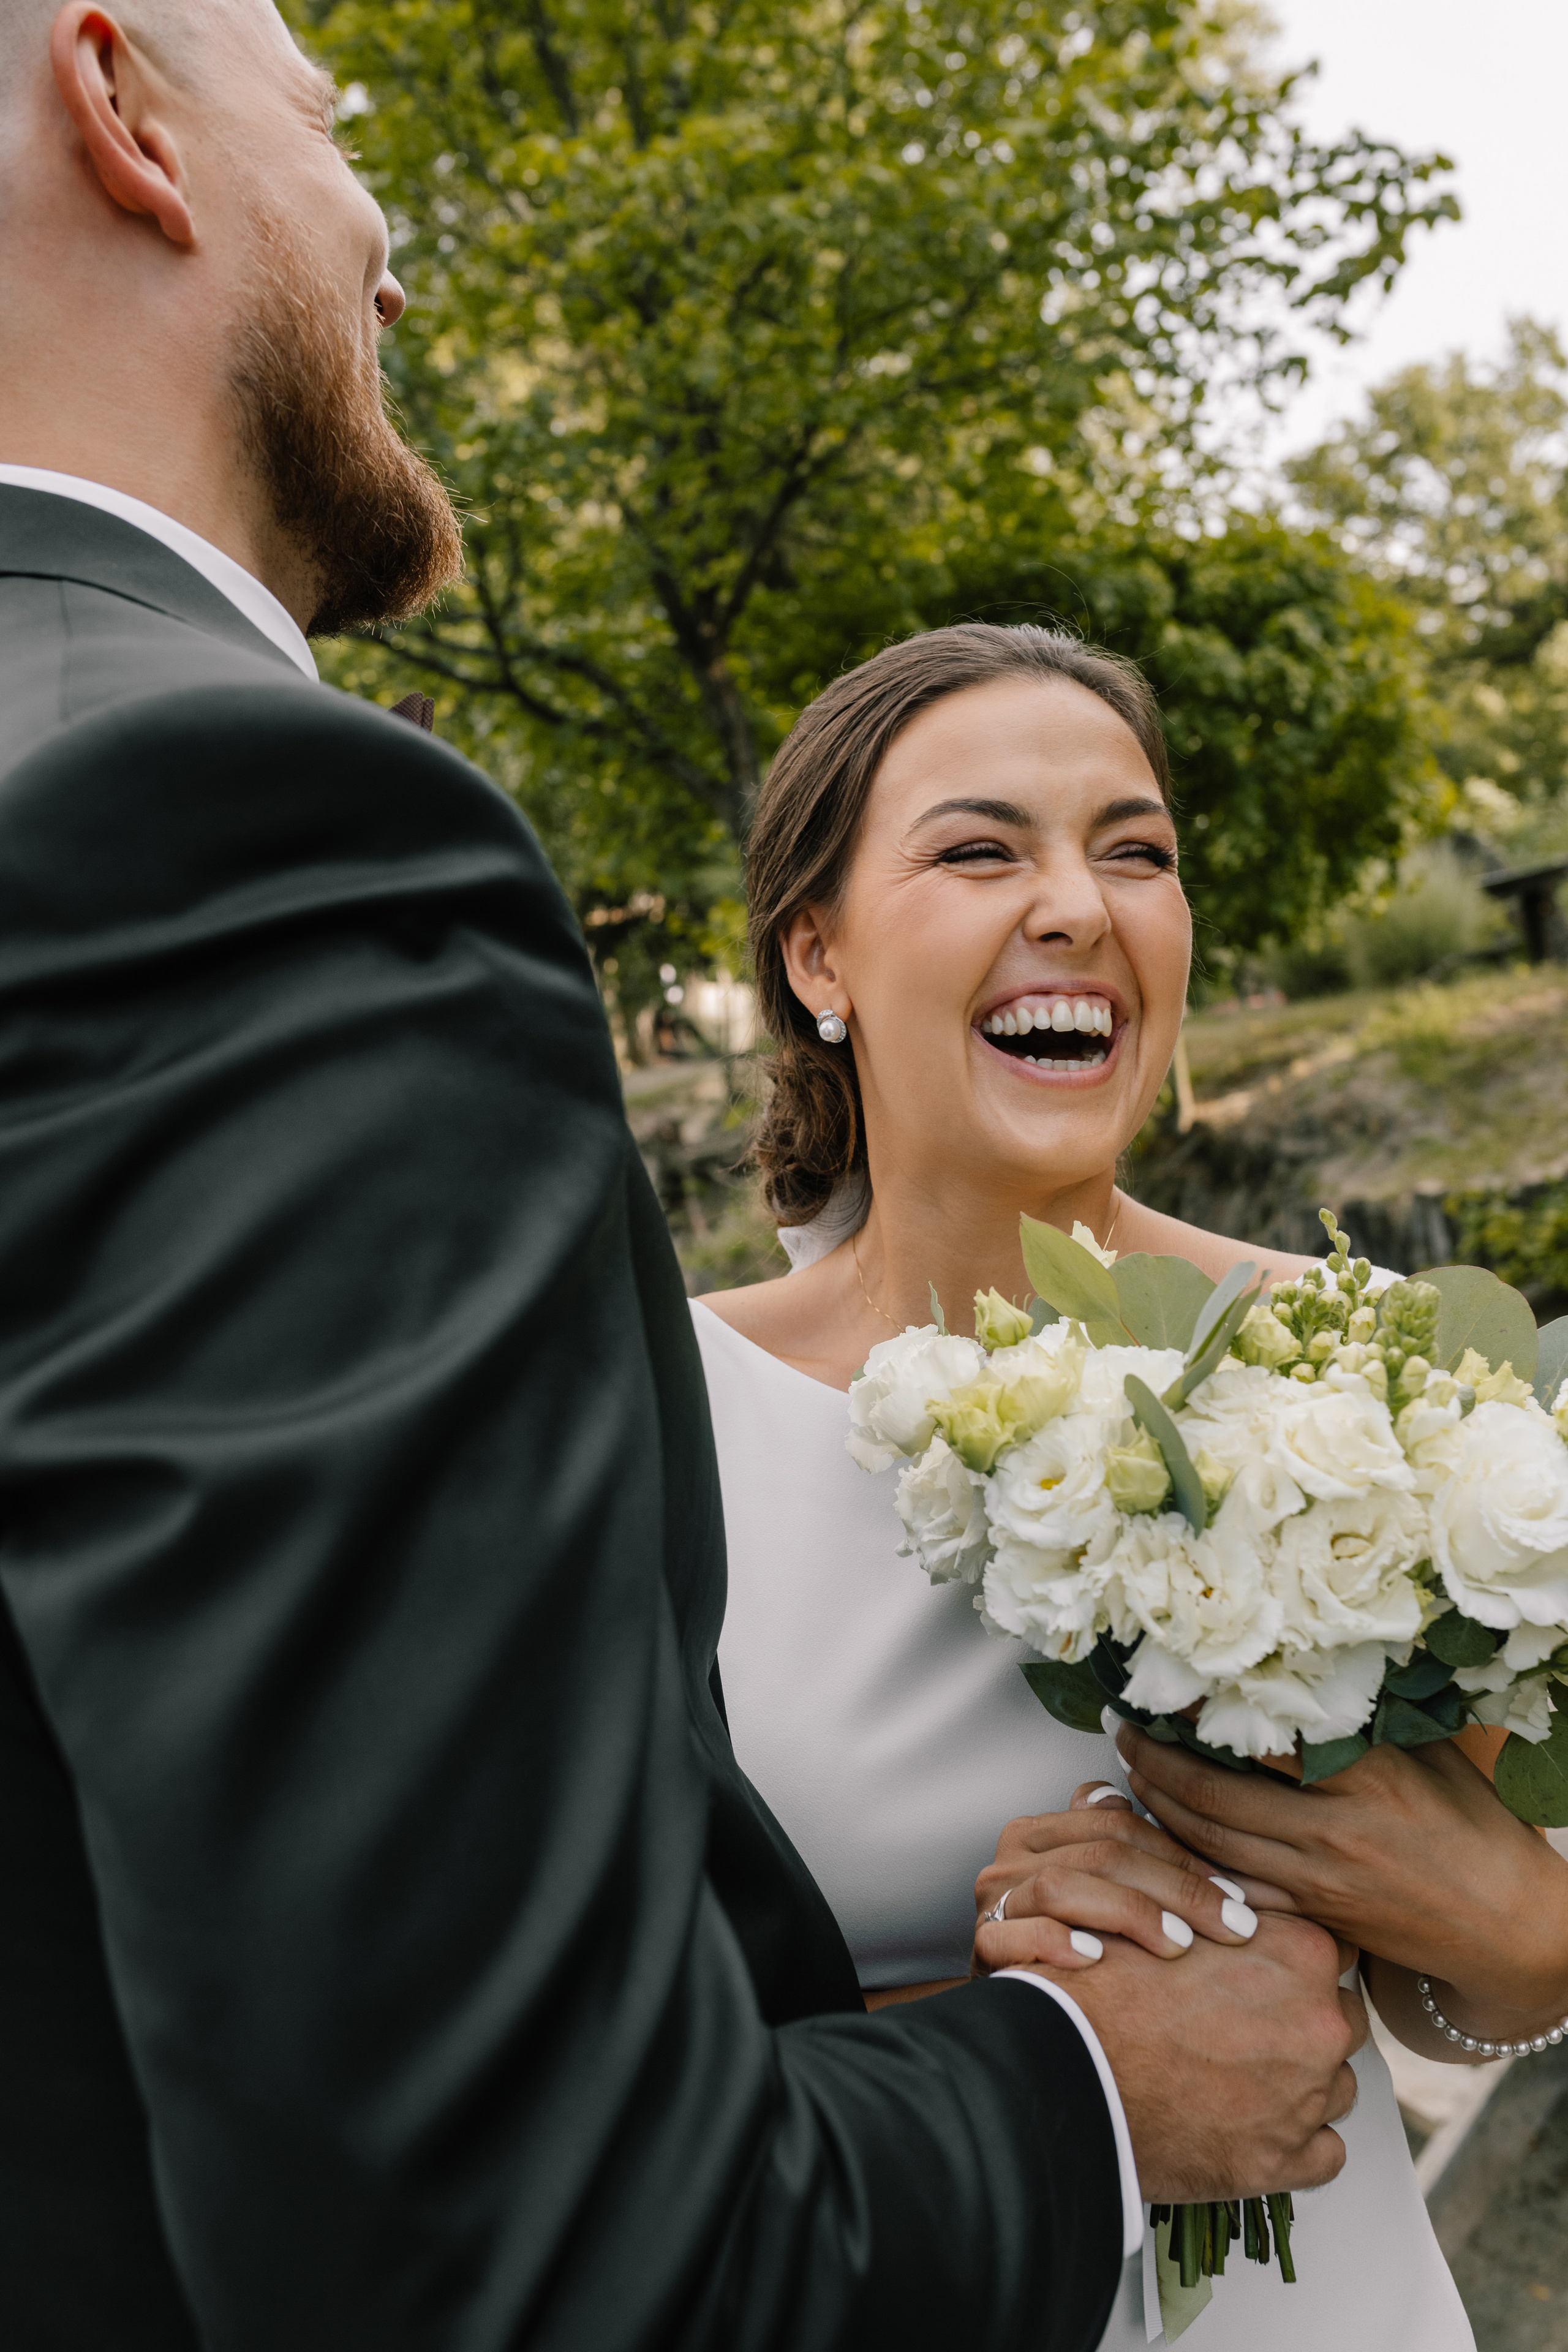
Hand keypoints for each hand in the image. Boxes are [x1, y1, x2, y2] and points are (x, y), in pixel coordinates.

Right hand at [973, 1782, 1286, 1976]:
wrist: (1020, 2019)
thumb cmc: (1072, 1950)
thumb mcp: (1096, 1893)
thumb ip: (1114, 1846)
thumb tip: (1129, 1801)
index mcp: (1040, 1833)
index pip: (1116, 1825)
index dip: (1181, 1856)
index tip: (1236, 1895)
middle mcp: (1011, 1859)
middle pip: (1099, 1854)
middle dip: (1175, 1888)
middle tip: (1232, 1925)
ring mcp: (993, 1903)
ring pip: (1061, 1885)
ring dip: (1129, 1912)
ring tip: (1180, 1945)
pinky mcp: (982, 1947)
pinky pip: (1015, 1934)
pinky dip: (1057, 1942)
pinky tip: (1098, 1959)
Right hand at [1016, 1909, 1365, 2201]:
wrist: (1067, 2067)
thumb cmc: (1108, 1989)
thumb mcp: (1172, 1917)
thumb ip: (1230, 1915)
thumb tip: (1245, 1915)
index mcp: (1299, 1954)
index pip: (1336, 1949)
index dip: (1297, 1962)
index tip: (1267, 1974)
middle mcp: (1318, 2024)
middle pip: (1340, 2017)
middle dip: (1303, 2022)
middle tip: (1243, 2027)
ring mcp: (1308, 2098)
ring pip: (1336, 2084)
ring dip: (1300, 2083)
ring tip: (1237, 2077)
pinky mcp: (1286, 2160)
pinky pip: (1325, 2151)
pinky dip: (1296, 2143)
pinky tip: (1249, 2124)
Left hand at [1117, 1723, 1567, 2020]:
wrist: (1510, 1928)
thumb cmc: (1480, 1832)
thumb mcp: (1432, 1758)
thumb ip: (1368, 1721)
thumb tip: (1302, 1669)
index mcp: (1365, 1777)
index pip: (1261, 1736)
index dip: (1200, 1711)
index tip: (1163, 1684)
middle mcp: (1333, 1830)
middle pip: (1213, 1793)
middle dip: (1154, 1760)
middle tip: (1120, 1727)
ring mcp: (1318, 1880)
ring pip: (1210, 1843)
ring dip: (1160, 1806)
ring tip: (1127, 1770)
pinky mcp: (1313, 1915)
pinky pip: (1233, 1885)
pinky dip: (1190, 1858)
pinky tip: (1162, 1833)